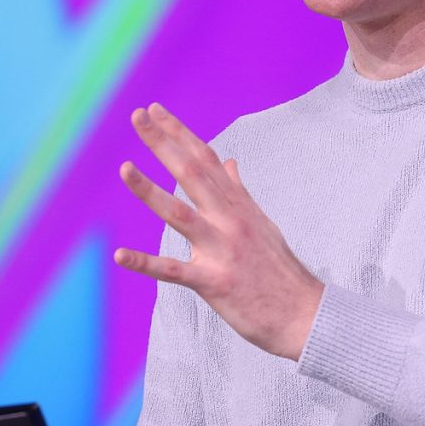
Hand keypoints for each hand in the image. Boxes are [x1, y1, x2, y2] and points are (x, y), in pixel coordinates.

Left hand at [112, 102, 324, 360]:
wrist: (305, 314)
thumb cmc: (279, 271)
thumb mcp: (262, 224)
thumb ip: (239, 192)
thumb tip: (230, 162)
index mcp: (238, 206)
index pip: (204, 159)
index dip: (178, 133)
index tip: (155, 111)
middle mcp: (229, 220)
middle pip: (192, 173)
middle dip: (162, 144)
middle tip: (137, 116)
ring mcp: (222, 249)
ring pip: (179, 214)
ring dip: (149, 191)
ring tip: (123, 168)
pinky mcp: (214, 282)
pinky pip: (174, 271)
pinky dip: (145, 264)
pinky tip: (119, 255)